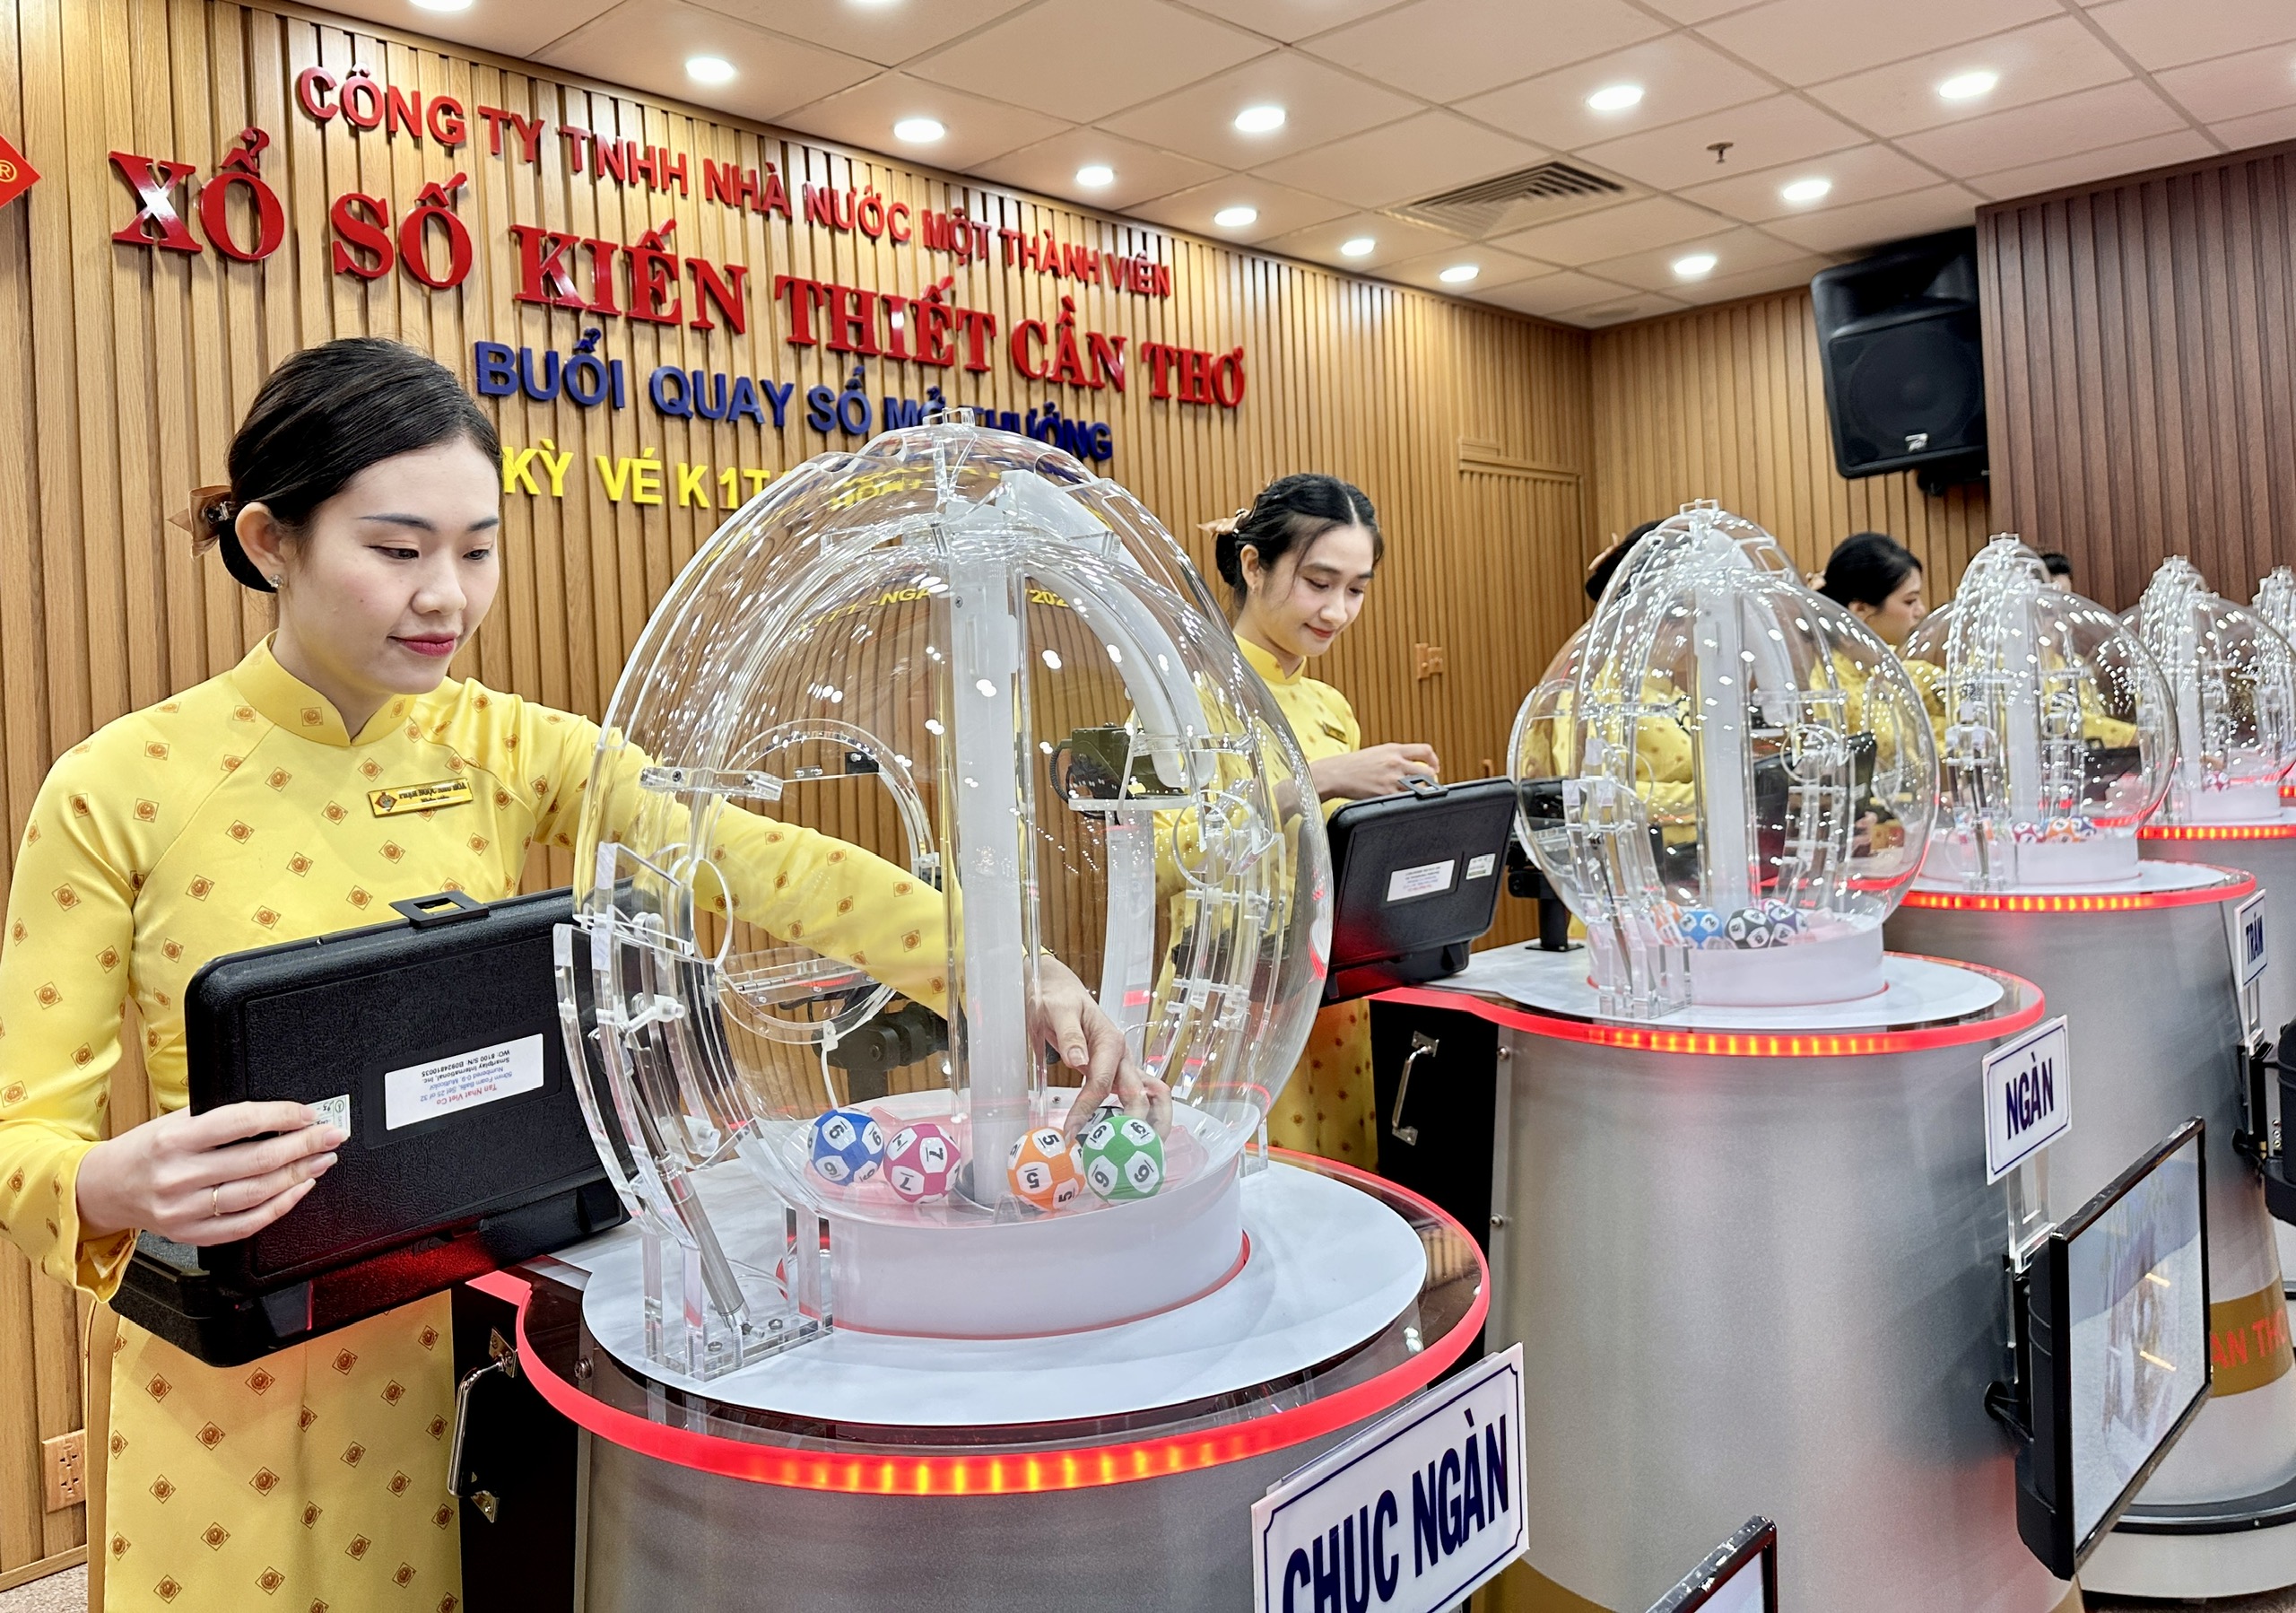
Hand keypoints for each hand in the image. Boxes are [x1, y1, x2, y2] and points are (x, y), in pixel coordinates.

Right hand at [75, 1102, 344, 1246]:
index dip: (282, 1116)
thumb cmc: (145, 1150)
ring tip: (322, 1160)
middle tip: (332, 1135)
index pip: (239, 1122)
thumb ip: (217, 1119)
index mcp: (173, 1139)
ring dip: (299, 1175)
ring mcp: (184, 1210)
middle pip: (256, 1161)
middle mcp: (178, 1175)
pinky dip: (279, 1207)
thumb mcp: (172, 1121)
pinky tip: (298, 1190)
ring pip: (256, 1194)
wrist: (103, 1189)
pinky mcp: (190, 1234)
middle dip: (304, 1145)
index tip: (309, 1112)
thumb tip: (278, 1113)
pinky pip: (245, 1225)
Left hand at [1030, 956, 1170, 1136]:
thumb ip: (1069, 1034)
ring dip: (1150, 1123)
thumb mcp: (1057, 1009)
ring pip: (1150, 1096)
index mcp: (1110, 1041)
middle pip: (1138, 1095)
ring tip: (1139, 1151)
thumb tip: (1078, 1059)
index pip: (1102, 1083)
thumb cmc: (1056, 998)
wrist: (1059, 990)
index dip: (1087, 1110)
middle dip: (1131, 1126)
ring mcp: (1123, 1065)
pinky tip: (1132, 1136)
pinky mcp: (1117, 1072)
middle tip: (1116, 1154)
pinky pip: (1136, 1095)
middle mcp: (1123, 1055)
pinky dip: (1140, 1116)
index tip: (1070, 1132)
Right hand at [1309, 743, 1441, 802]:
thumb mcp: (1377, 752)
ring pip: (1420, 787)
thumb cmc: (1353, 765)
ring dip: (1421, 792)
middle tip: (1426, 786)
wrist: (1335, 773)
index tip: (1434, 767)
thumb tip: (1412, 765)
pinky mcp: (1385, 794)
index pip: (1425, 750)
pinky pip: (1405, 799)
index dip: (1434, 760)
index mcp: (1394, 749)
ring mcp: (1391, 779)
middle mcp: (1395, 762)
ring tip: (1414, 794)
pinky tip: (1401, 801)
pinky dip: (1407, 801)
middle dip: (1431, 780)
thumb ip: (1396, 756)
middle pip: (1428, 772)